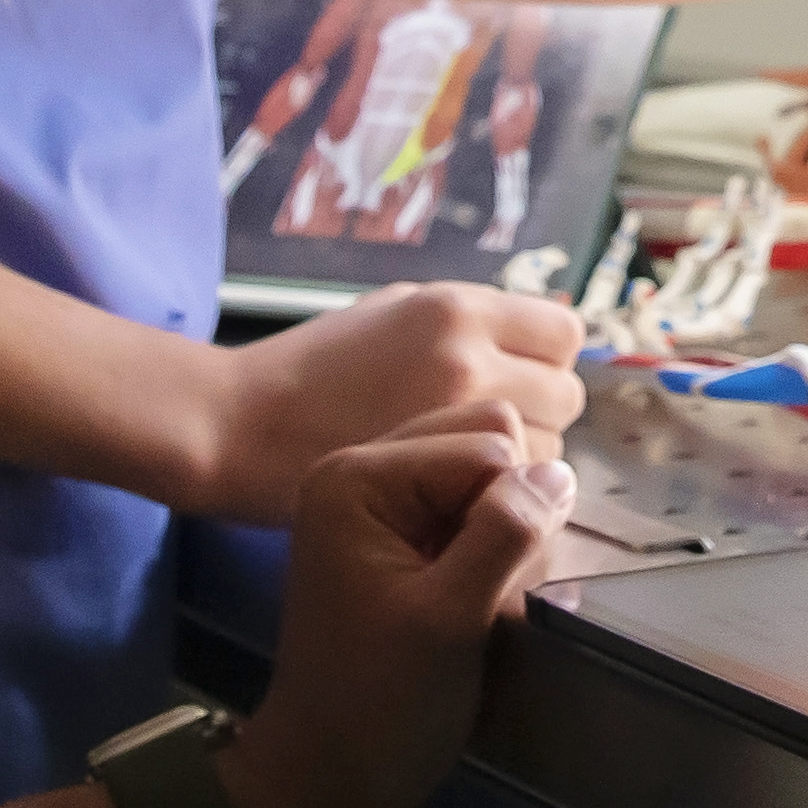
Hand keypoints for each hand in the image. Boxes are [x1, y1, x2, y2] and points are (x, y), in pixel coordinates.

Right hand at [193, 279, 578, 519]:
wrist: (241, 427)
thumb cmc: (313, 367)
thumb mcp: (391, 311)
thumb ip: (467, 319)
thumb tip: (534, 328)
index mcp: (456, 309)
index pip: (565, 332)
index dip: (549, 359)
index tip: (524, 378)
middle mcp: (467, 359)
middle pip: (566, 395)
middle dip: (542, 413)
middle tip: (493, 429)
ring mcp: (455, 425)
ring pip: (548, 452)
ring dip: (523, 461)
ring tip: (471, 466)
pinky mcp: (437, 485)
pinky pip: (509, 494)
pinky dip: (495, 497)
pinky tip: (456, 494)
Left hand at [223, 419, 573, 807]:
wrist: (326, 775)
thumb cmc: (381, 705)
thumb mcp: (450, 619)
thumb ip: (504, 535)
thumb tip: (559, 473)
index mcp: (357, 476)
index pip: (485, 446)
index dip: (512, 513)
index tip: (485, 591)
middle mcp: (361, 469)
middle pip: (486, 440)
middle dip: (509, 511)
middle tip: (481, 589)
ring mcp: (377, 500)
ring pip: (487, 472)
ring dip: (502, 531)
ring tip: (472, 599)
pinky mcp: (395, 532)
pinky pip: (470, 505)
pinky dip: (487, 546)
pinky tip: (468, 596)